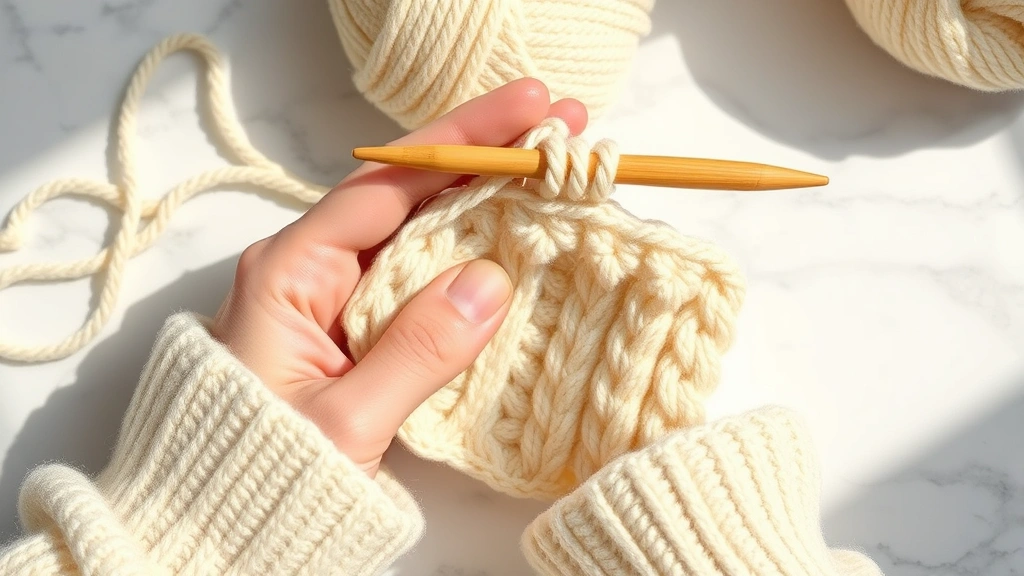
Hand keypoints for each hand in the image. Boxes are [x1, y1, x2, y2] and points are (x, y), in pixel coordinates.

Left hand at [210, 79, 587, 475]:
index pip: (387, 184)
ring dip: (485, 196)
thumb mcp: (344, 421)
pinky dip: (472, 248)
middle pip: (408, 191)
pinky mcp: (361, 324)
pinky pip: (422, 272)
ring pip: (421, 227)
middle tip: (561, 122)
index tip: (527, 111)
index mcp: (291, 269)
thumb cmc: (263, 472)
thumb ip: (416, 351)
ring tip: (552, 167)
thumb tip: (492, 280)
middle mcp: (314, 266)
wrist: (220, 523)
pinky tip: (517, 231)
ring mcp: (339, 293)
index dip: (460, 141)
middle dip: (483, 154)